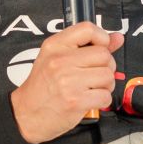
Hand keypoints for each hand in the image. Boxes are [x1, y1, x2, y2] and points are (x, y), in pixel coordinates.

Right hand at [10, 22, 123, 143]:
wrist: (25, 114)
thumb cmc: (42, 86)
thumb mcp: (57, 58)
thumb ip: (88, 46)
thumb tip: (117, 37)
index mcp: (55, 46)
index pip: (88, 29)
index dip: (103, 37)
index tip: (102, 47)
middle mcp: (60, 61)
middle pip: (104, 55)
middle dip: (106, 67)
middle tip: (94, 75)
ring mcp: (68, 81)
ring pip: (108, 76)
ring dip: (105, 85)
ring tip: (91, 88)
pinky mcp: (75, 101)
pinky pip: (105, 96)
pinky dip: (102, 100)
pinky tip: (89, 99)